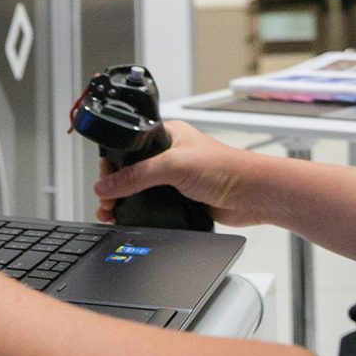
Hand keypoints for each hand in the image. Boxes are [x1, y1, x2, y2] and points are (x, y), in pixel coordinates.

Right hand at [94, 117, 268, 226]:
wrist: (252, 196)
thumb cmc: (226, 168)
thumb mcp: (173, 166)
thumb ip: (137, 175)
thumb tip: (107, 185)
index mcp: (167, 135)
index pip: (129, 146)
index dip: (112, 163)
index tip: (102, 179)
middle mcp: (170, 155)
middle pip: (131, 171)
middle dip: (114, 187)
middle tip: (105, 201)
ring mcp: (175, 179)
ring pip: (140, 191)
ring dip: (124, 202)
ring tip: (111, 213)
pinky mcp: (181, 200)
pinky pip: (153, 206)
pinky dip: (140, 214)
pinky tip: (131, 220)